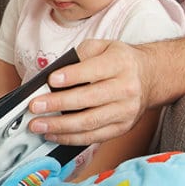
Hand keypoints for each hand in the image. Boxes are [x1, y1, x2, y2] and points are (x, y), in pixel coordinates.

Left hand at [28, 39, 153, 144]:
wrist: (149, 77)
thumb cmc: (118, 61)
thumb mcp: (101, 47)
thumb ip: (79, 57)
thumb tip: (52, 77)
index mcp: (120, 64)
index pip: (93, 71)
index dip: (71, 76)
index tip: (50, 80)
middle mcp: (126, 88)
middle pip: (89, 99)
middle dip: (58, 104)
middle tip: (34, 106)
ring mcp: (126, 111)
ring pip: (90, 122)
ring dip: (60, 126)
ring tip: (38, 125)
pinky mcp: (123, 127)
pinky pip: (94, 136)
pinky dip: (71, 138)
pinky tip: (53, 135)